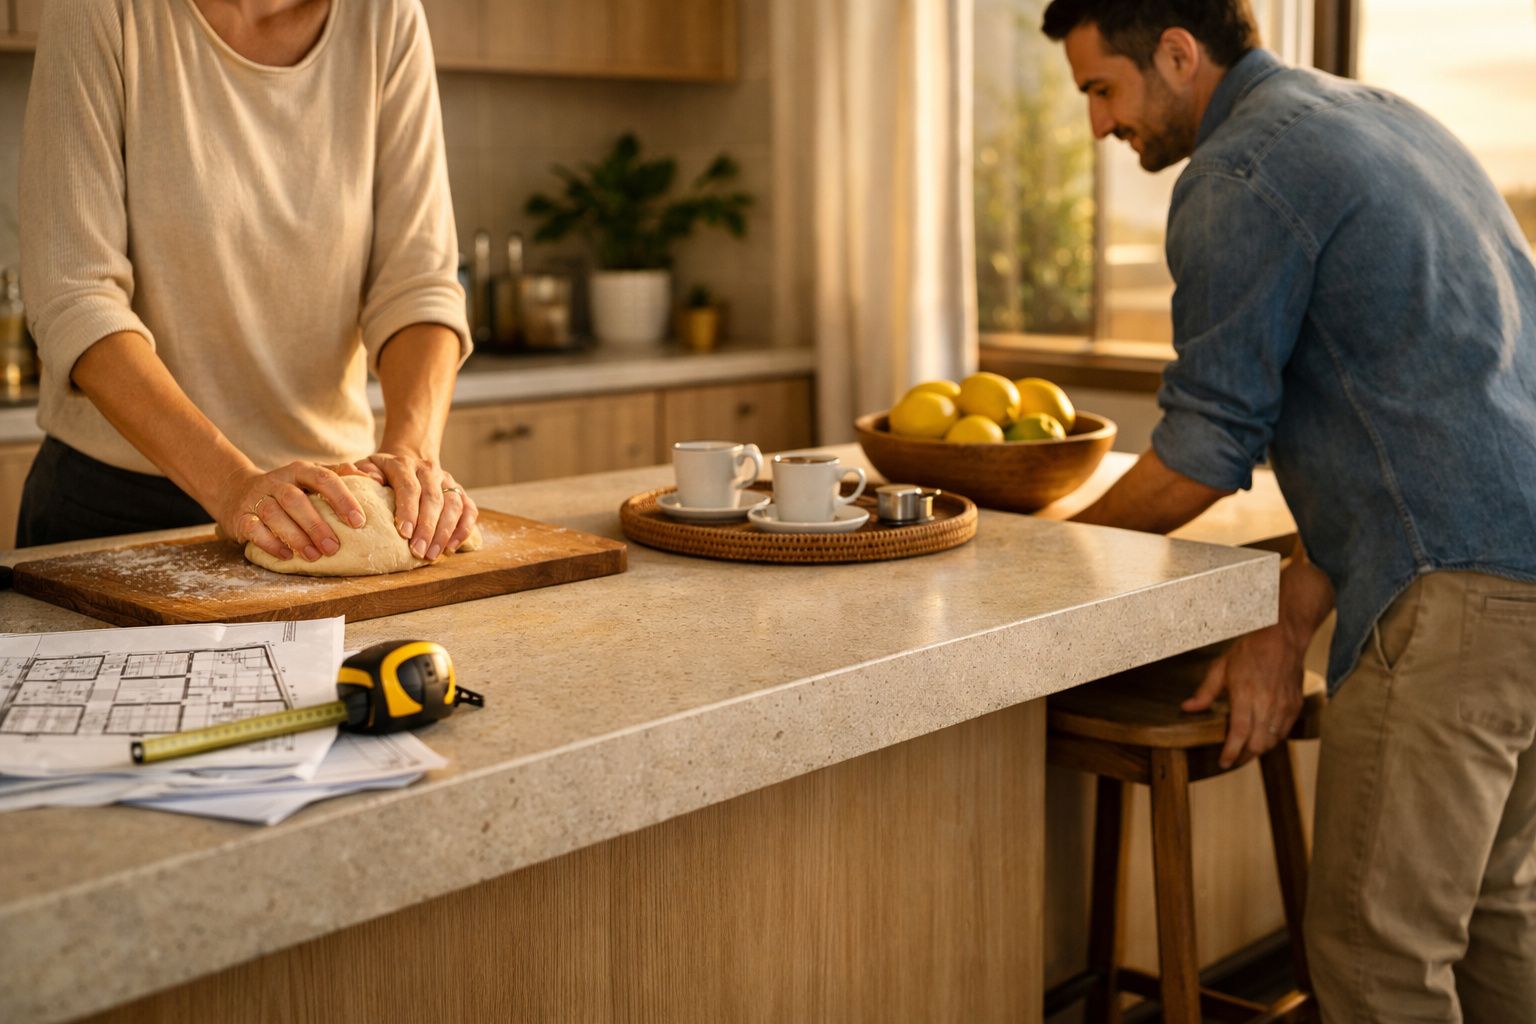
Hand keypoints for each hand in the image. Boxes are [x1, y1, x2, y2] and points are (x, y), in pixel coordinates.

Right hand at [223, 462, 369, 561]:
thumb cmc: (288, 488)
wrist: (236, 490)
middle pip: (296, 500)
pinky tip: (286, 556)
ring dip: (295, 537)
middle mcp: (277, 481)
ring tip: (314, 556)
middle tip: (335, 548)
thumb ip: (341, 476)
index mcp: (300, 470)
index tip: (359, 522)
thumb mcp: (311, 477)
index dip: (342, 499)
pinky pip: (254, 529)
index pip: (324, 478)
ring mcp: (257, 498)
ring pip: (274, 514)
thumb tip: (375, 477)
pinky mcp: (241, 516)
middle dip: (317, 525)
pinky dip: (270, 543)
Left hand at [354, 449, 477, 561]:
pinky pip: (469, 509)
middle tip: (418, 552)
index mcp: (404, 465)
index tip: (404, 534)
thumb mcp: (367, 466)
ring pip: (454, 505)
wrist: (409, 456)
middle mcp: (429, 471)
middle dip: (427, 528)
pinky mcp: (459, 490)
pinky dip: (464, 529)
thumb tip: (369, 480)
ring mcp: (447, 480)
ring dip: (446, 532)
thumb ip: (362, 472)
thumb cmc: (383, 470)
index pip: (410, 487)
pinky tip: (452, 547)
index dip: (409, 511)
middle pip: (433, 499)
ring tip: (433, 555)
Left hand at [1182, 623, 1306, 769]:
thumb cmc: (1250, 650)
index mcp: (1246, 694)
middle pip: (1258, 744)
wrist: (1283, 637)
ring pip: (1272, 741)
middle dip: (1244, 756)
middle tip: (1232, 759)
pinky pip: (1284, 732)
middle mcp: (1267, 703)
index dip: (1231, 752)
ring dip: (1258, 750)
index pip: (1239, 733)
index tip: (1223, 762)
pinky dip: (1272, 739)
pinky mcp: (1295, 706)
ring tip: (1245, 751)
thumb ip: (1205, 691)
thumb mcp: (1221, 667)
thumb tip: (1187, 708)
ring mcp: (1284, 706)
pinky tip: (1262, 738)